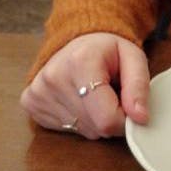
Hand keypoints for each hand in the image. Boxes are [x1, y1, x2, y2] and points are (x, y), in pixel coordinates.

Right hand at [20, 32, 149, 138]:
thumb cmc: (108, 49)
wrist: (78, 39)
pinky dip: (78, 120)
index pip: (106, 118)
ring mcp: (38, 92)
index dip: (125, 119)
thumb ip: (139, 86)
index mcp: (81, 62)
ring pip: (81, 131)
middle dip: (110, 117)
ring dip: (95, 119)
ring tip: (94, 93)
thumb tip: (140, 118)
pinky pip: (64, 129)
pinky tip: (78, 99)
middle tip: (111, 94)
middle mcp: (54, 78)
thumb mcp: (133, 57)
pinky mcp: (30, 103)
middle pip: (94, 127)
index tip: (129, 106)